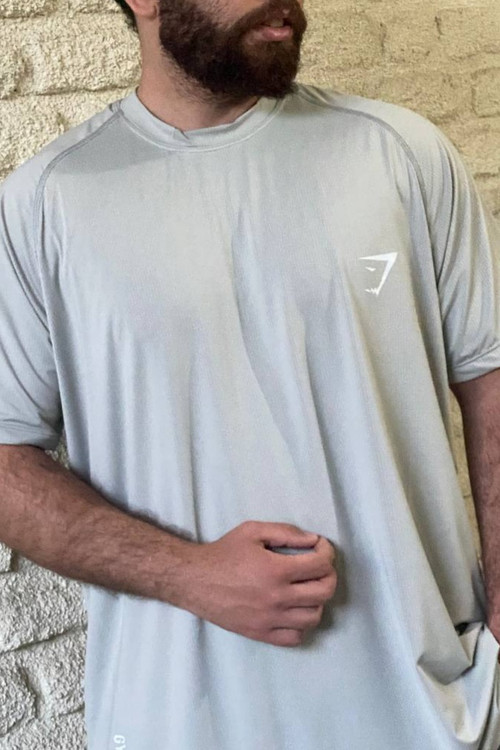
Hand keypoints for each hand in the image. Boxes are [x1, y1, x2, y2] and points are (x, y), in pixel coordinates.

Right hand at [179, 520, 336, 646]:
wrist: (195, 580)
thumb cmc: (224, 552)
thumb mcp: (253, 531)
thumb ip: (286, 533)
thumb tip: (313, 540)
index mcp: (276, 570)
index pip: (321, 565)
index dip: (327, 553)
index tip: (320, 548)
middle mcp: (277, 598)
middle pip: (324, 592)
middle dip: (328, 575)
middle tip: (318, 567)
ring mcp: (270, 620)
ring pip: (314, 616)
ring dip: (316, 600)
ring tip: (306, 588)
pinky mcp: (261, 634)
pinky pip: (295, 637)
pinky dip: (301, 624)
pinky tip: (294, 609)